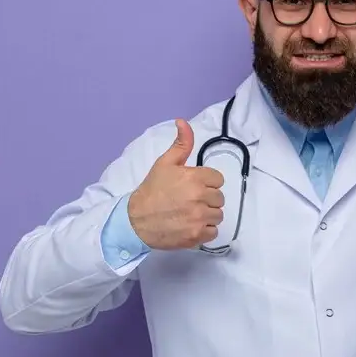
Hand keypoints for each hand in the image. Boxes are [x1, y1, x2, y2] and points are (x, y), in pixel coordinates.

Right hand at [127, 119, 224, 249]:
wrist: (136, 220)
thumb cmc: (152, 190)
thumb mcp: (165, 163)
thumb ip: (181, 144)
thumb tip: (183, 121)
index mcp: (195, 177)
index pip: (218, 179)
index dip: (206, 182)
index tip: (193, 186)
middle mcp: (200, 197)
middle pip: (219, 198)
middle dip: (207, 199)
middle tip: (189, 201)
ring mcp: (199, 218)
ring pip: (218, 215)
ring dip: (207, 215)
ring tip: (189, 213)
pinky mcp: (197, 235)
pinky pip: (213, 231)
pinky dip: (204, 230)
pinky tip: (190, 225)